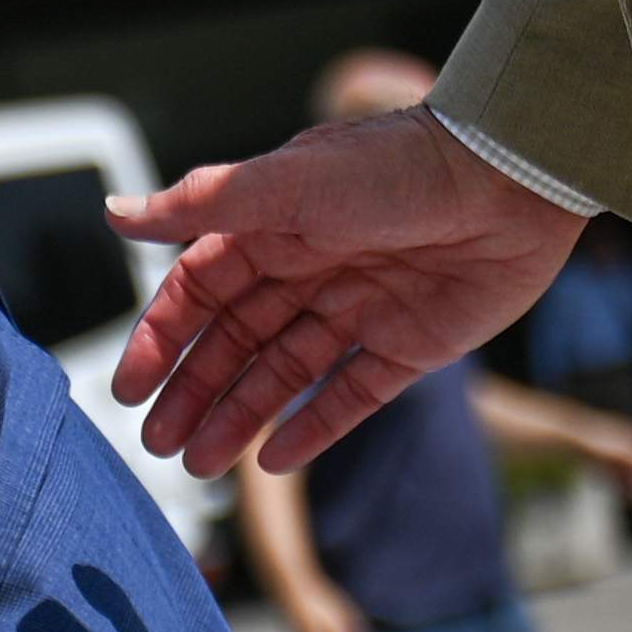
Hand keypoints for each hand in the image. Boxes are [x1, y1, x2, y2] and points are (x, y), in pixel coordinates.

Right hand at [109, 107, 584, 478]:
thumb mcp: (289, 182)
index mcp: (275, 226)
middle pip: (236, 342)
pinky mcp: (412, 345)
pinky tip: (275, 461)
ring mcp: (362, 309)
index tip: (129, 391)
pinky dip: (314, 429)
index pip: (199, 292)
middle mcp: (313, 268)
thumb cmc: (401, 166)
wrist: (515, 176)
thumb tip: (115, 213)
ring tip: (201, 465)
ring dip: (240, 418)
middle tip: (158, 445)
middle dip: (194, 393)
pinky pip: (352, 396)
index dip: (161, 340)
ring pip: (285, 375)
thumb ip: (201, 204)